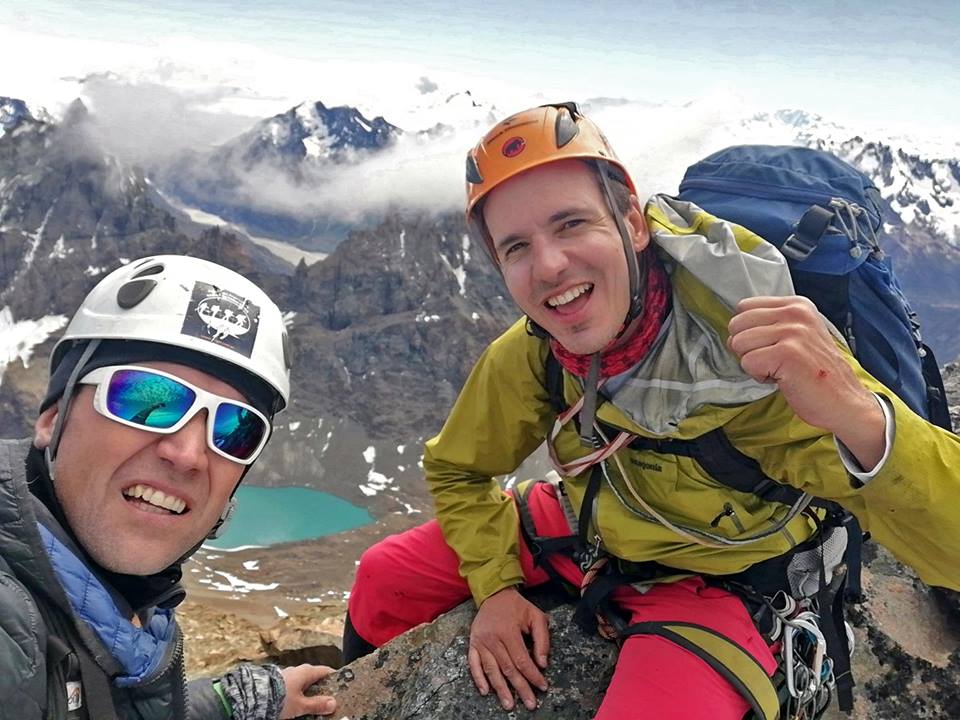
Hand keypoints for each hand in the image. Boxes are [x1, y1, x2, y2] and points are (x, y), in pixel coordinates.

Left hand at [279, 664, 336, 718]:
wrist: (257, 697)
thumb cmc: (280, 697)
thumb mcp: (301, 705)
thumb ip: (317, 704)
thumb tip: (332, 703)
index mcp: (305, 671)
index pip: (325, 671)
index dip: (333, 677)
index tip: (339, 685)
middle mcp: (297, 670)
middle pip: (314, 677)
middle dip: (320, 688)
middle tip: (326, 700)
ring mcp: (287, 674)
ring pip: (303, 683)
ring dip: (308, 692)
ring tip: (311, 704)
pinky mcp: (278, 682)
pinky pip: (293, 686)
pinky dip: (298, 693)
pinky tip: (297, 703)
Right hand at [468, 586, 549, 711]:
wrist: (494, 594)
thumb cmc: (517, 607)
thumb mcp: (536, 616)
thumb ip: (542, 639)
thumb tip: (542, 663)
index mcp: (508, 631)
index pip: (522, 660)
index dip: (533, 675)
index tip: (543, 686)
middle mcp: (492, 638)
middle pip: (508, 668)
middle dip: (520, 688)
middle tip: (530, 704)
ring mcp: (480, 641)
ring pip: (491, 670)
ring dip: (500, 689)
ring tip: (509, 705)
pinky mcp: (472, 643)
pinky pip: (473, 664)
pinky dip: (478, 678)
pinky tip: (485, 691)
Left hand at [728, 296, 884, 467]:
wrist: (843, 401)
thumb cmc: (814, 372)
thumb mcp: (798, 335)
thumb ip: (769, 324)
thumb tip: (732, 331)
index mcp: (796, 305)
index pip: (744, 308)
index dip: (749, 332)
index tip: (773, 346)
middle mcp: (795, 313)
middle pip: (737, 325)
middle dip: (747, 348)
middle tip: (775, 361)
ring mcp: (792, 332)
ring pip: (739, 344)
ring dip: (754, 363)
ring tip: (780, 369)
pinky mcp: (787, 353)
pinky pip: (747, 363)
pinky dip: (759, 376)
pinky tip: (783, 378)